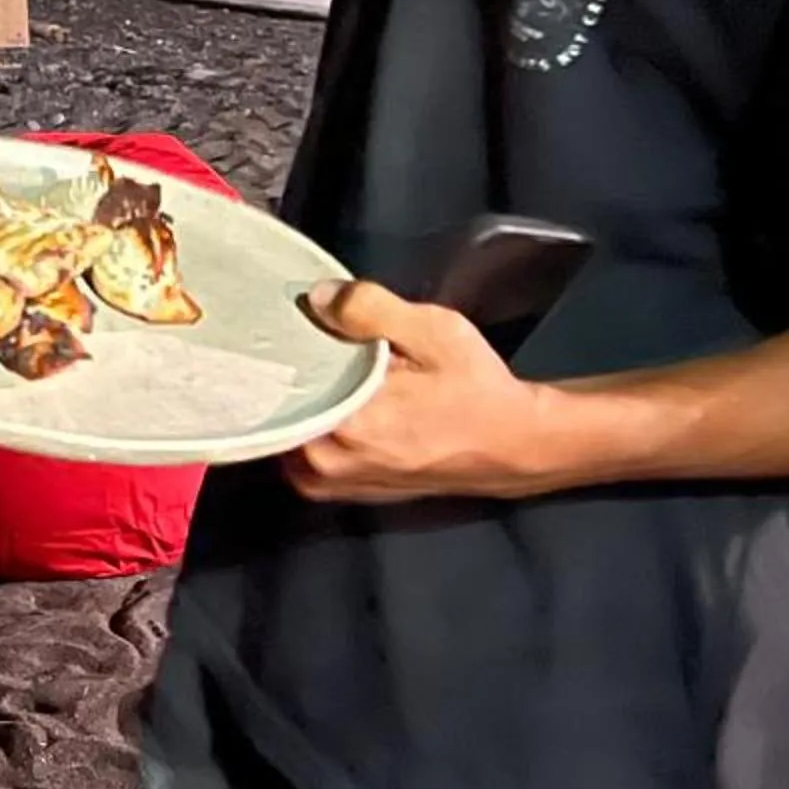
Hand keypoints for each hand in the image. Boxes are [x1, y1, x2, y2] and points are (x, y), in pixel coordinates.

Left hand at [285, 279, 563, 502]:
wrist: (513, 445)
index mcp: (348, 427)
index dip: (276, 351)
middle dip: (286, 373)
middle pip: (276, 407)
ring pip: (285, 428)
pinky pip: (301, 448)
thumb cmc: (477, 388)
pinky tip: (331, 395)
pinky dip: (309, 420)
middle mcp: (328, 465)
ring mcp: (330, 484)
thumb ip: (369, 308)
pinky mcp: (339, 490)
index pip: (275, 386)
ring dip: (298, 398)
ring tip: (320, 367)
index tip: (276, 325)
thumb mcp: (433, 331)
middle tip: (303, 340)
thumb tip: (315, 297)